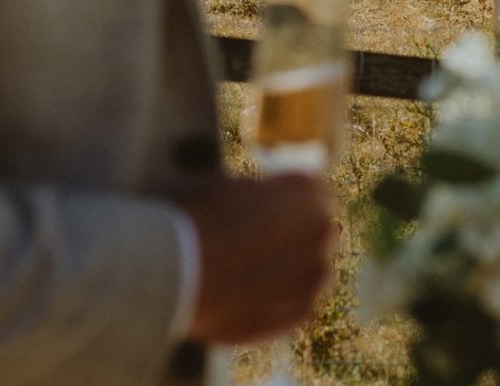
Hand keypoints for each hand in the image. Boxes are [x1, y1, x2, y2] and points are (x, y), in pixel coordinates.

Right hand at [179, 172, 335, 343]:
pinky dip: (283, 302)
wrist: (177, 271)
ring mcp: (313, 275)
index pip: (318, 192)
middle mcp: (321, 231)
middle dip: (300, 235)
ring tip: (258, 275)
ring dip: (296, 271)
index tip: (280, 211)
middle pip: (320, 231)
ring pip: (316, 271)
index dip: (297, 202)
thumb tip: (267, 203)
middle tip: (266, 244)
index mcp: (308, 192)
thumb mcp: (233, 187)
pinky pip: (300, 305)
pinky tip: (254, 299)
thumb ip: (264, 194)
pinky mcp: (298, 313)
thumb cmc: (199, 219)